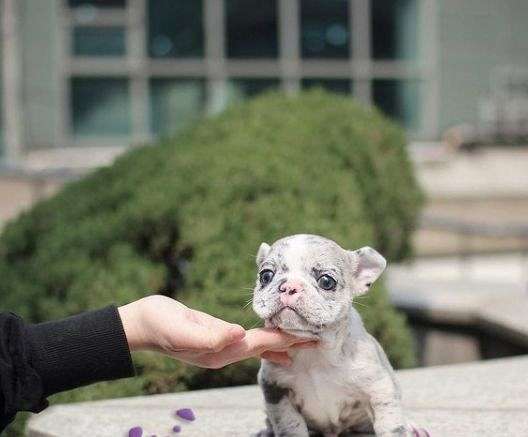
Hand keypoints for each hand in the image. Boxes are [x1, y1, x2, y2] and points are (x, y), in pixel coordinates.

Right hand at [118, 295, 315, 367]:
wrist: (141, 324)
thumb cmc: (159, 324)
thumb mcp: (182, 328)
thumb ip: (209, 334)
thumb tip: (237, 335)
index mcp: (218, 351)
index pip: (259, 344)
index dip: (284, 339)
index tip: (308, 335)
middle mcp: (223, 352)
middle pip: (264, 348)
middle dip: (290, 344)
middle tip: (317, 340)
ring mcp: (220, 346)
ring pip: (258, 346)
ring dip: (281, 343)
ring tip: (302, 342)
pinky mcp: (217, 335)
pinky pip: (247, 339)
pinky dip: (263, 339)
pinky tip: (271, 340)